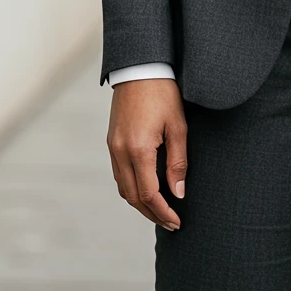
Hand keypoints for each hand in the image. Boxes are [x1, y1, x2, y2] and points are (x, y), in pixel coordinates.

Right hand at [107, 78, 187, 230]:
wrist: (140, 67)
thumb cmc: (163, 92)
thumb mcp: (178, 126)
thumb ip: (178, 162)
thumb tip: (178, 192)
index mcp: (138, 149)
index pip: (149, 194)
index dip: (163, 212)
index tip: (177, 221)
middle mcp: (120, 151)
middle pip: (132, 196)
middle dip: (151, 213)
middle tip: (170, 223)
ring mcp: (113, 146)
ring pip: (123, 187)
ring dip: (140, 203)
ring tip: (160, 210)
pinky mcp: (111, 141)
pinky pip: (119, 174)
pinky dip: (131, 187)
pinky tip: (146, 189)